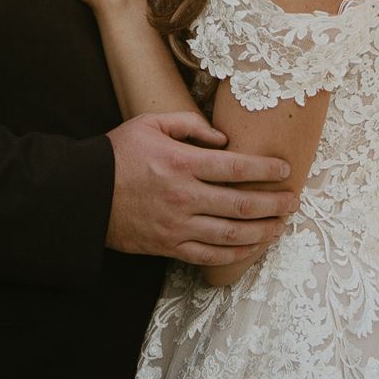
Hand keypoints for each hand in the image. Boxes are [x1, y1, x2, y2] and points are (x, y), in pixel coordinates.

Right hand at [105, 112, 297, 264]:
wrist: (84, 194)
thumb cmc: (118, 154)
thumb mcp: (149, 123)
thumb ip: (189, 124)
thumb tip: (222, 137)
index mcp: (181, 162)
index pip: (236, 166)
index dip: (266, 168)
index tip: (285, 169)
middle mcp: (184, 196)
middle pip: (242, 203)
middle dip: (274, 203)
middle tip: (294, 200)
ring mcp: (177, 225)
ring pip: (232, 233)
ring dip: (262, 231)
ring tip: (281, 225)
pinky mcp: (169, 246)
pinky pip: (210, 255)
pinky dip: (235, 253)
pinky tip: (252, 247)